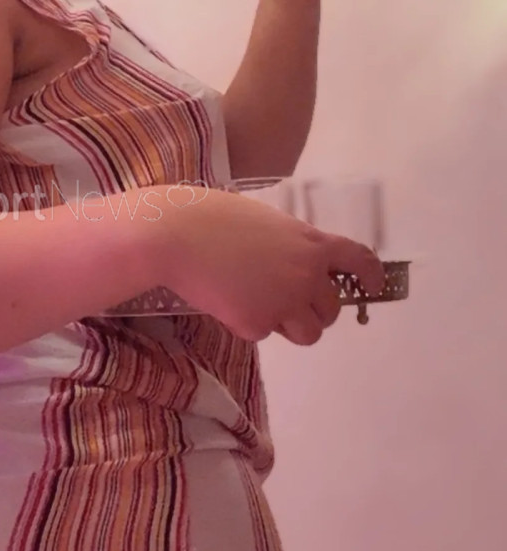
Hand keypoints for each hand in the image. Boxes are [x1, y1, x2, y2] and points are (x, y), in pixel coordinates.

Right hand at [159, 187, 384, 344]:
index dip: (370, 275)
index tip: (373, 286)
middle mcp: (307, 276)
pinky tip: (225, 299)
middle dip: (315, 310)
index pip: (359, 260)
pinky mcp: (256, 325)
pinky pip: (263, 333)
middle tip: (288, 302)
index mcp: (312, 244)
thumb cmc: (213, 217)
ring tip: (258, 306)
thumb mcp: (266, 223)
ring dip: (290, 325)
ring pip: (308, 333)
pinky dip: (247, 323)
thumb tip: (294, 265)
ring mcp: (284, 303)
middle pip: (331, 309)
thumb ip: (290, 246)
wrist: (176, 236)